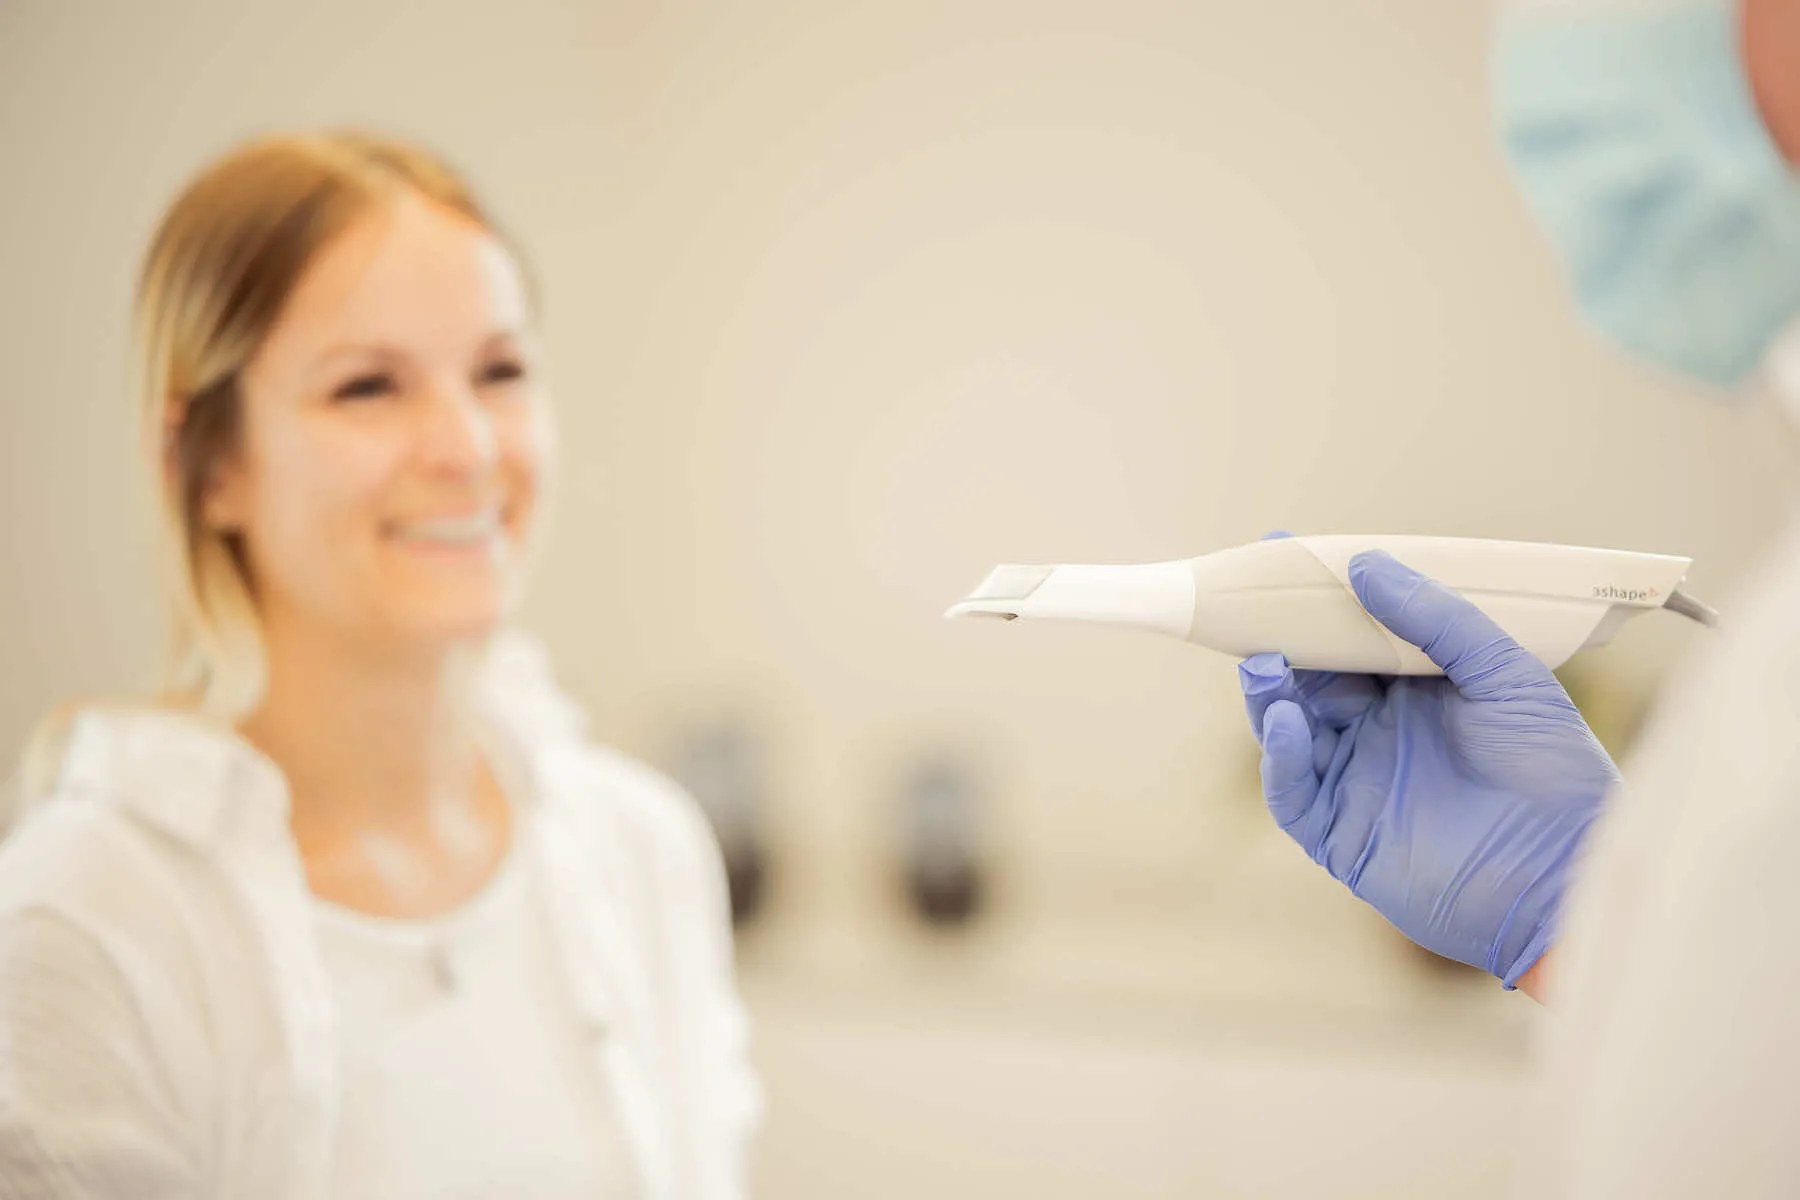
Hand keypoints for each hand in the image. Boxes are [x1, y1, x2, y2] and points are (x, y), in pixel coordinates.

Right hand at [1238, 549, 1618, 986]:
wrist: (1568, 873)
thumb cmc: (1555, 773)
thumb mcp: (1506, 674)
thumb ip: (1438, 618)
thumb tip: (1366, 563)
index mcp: (1416, 692)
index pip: (1351, 638)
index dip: (1317, 601)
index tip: (1283, 554)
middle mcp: (1378, 733)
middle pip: (1308, 678)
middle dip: (1277, 639)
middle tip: (1249, 599)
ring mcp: (1355, 783)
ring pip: (1288, 730)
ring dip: (1269, 694)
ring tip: (1264, 662)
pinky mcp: (1340, 836)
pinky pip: (1293, 792)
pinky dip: (1282, 756)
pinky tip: (1292, 724)